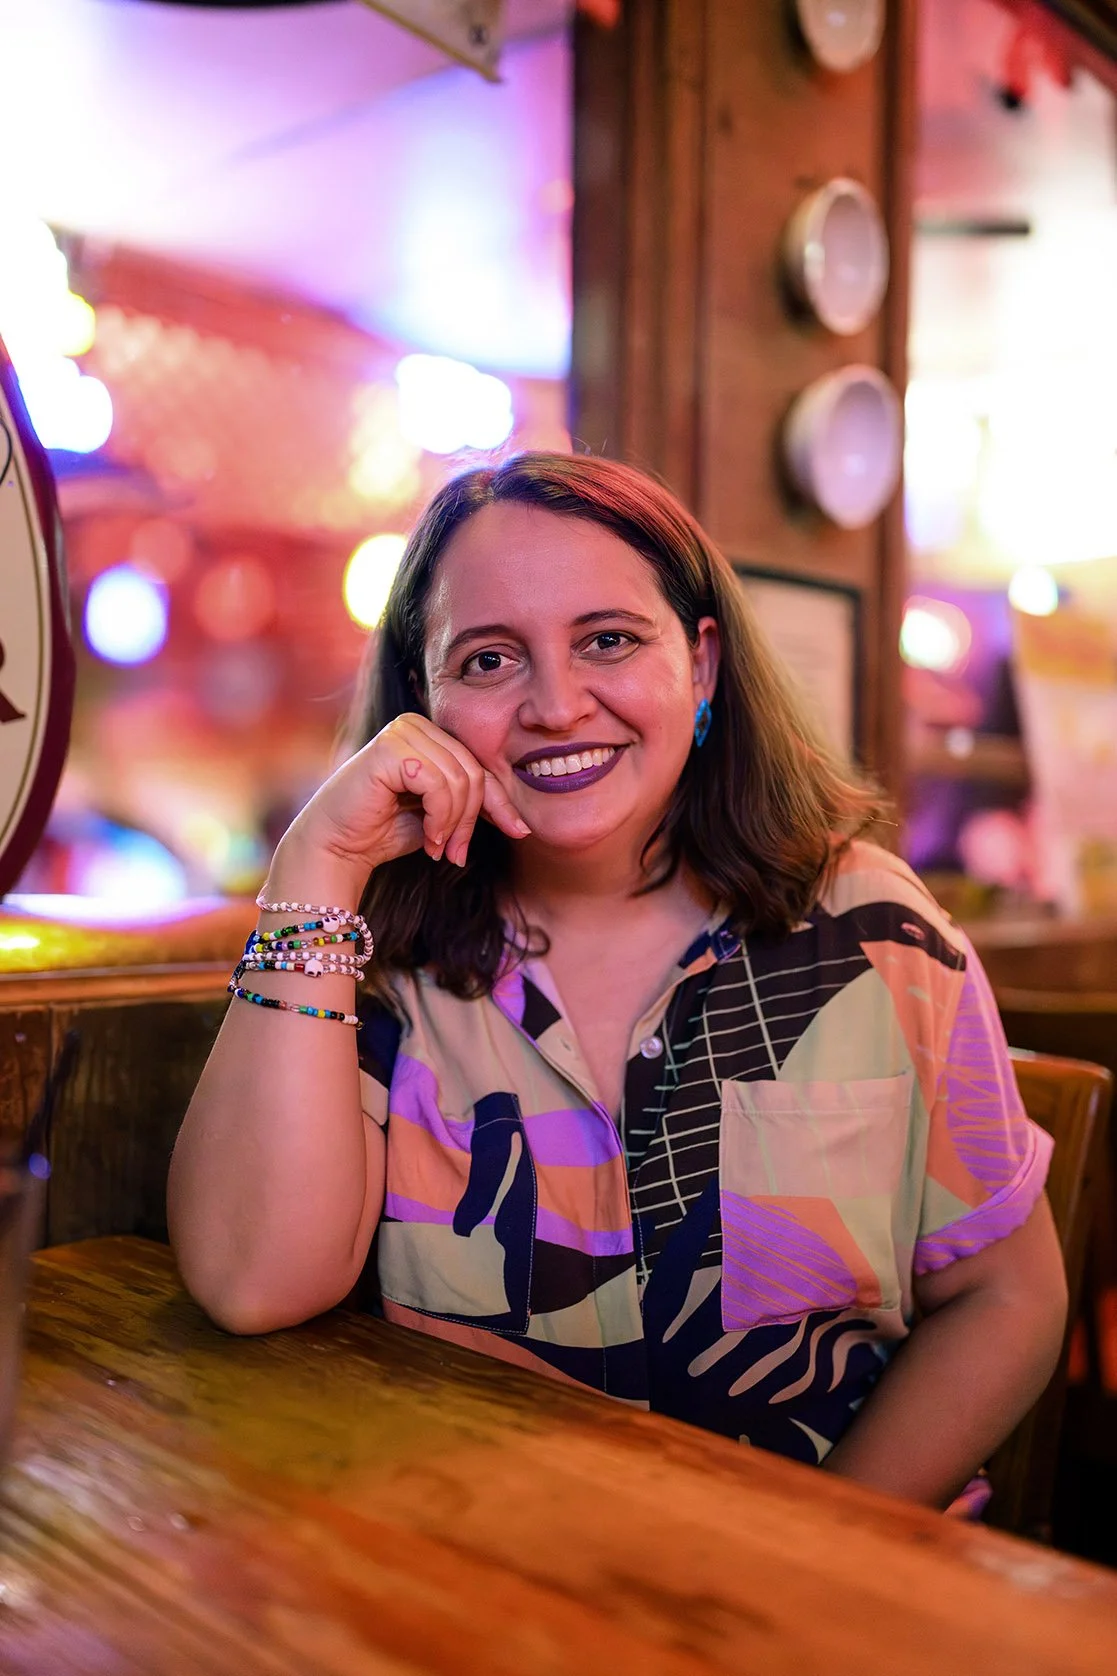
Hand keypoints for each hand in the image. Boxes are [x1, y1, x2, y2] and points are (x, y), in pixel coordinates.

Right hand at [280, 713, 529, 879]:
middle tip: (455, 853)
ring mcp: (401, 732)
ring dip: (454, 824)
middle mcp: (415, 725)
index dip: (501, 801)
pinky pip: (438, 784)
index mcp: (429, 734)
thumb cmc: (384, 831)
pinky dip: (440, 818)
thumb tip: (521, 822)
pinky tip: (427, 839)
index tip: (518, 832)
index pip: (478, 764)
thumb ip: (471, 804)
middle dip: (471, 819)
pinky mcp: (390, 749)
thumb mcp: (441, 816)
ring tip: (439, 848)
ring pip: (459, 780)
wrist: (338, 848)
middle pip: (473, 772)